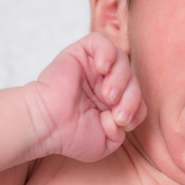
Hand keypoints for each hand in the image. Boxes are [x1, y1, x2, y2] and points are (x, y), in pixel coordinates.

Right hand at [29, 32, 146, 162]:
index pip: (138, 99)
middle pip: (133, 80)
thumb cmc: (70, 135)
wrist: (46, 126)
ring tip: (107, 96)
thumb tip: (123, 116)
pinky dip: (107, 53)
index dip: (136, 110)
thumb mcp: (105, 142)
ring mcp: (93, 67)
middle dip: (131, 99)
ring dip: (121, 79)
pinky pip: (101, 41)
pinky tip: (102, 69)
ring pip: (122, 60)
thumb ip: (122, 131)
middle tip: (116, 113)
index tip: (121, 123)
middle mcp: (105, 82)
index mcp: (112, 102)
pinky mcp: (80, 53)